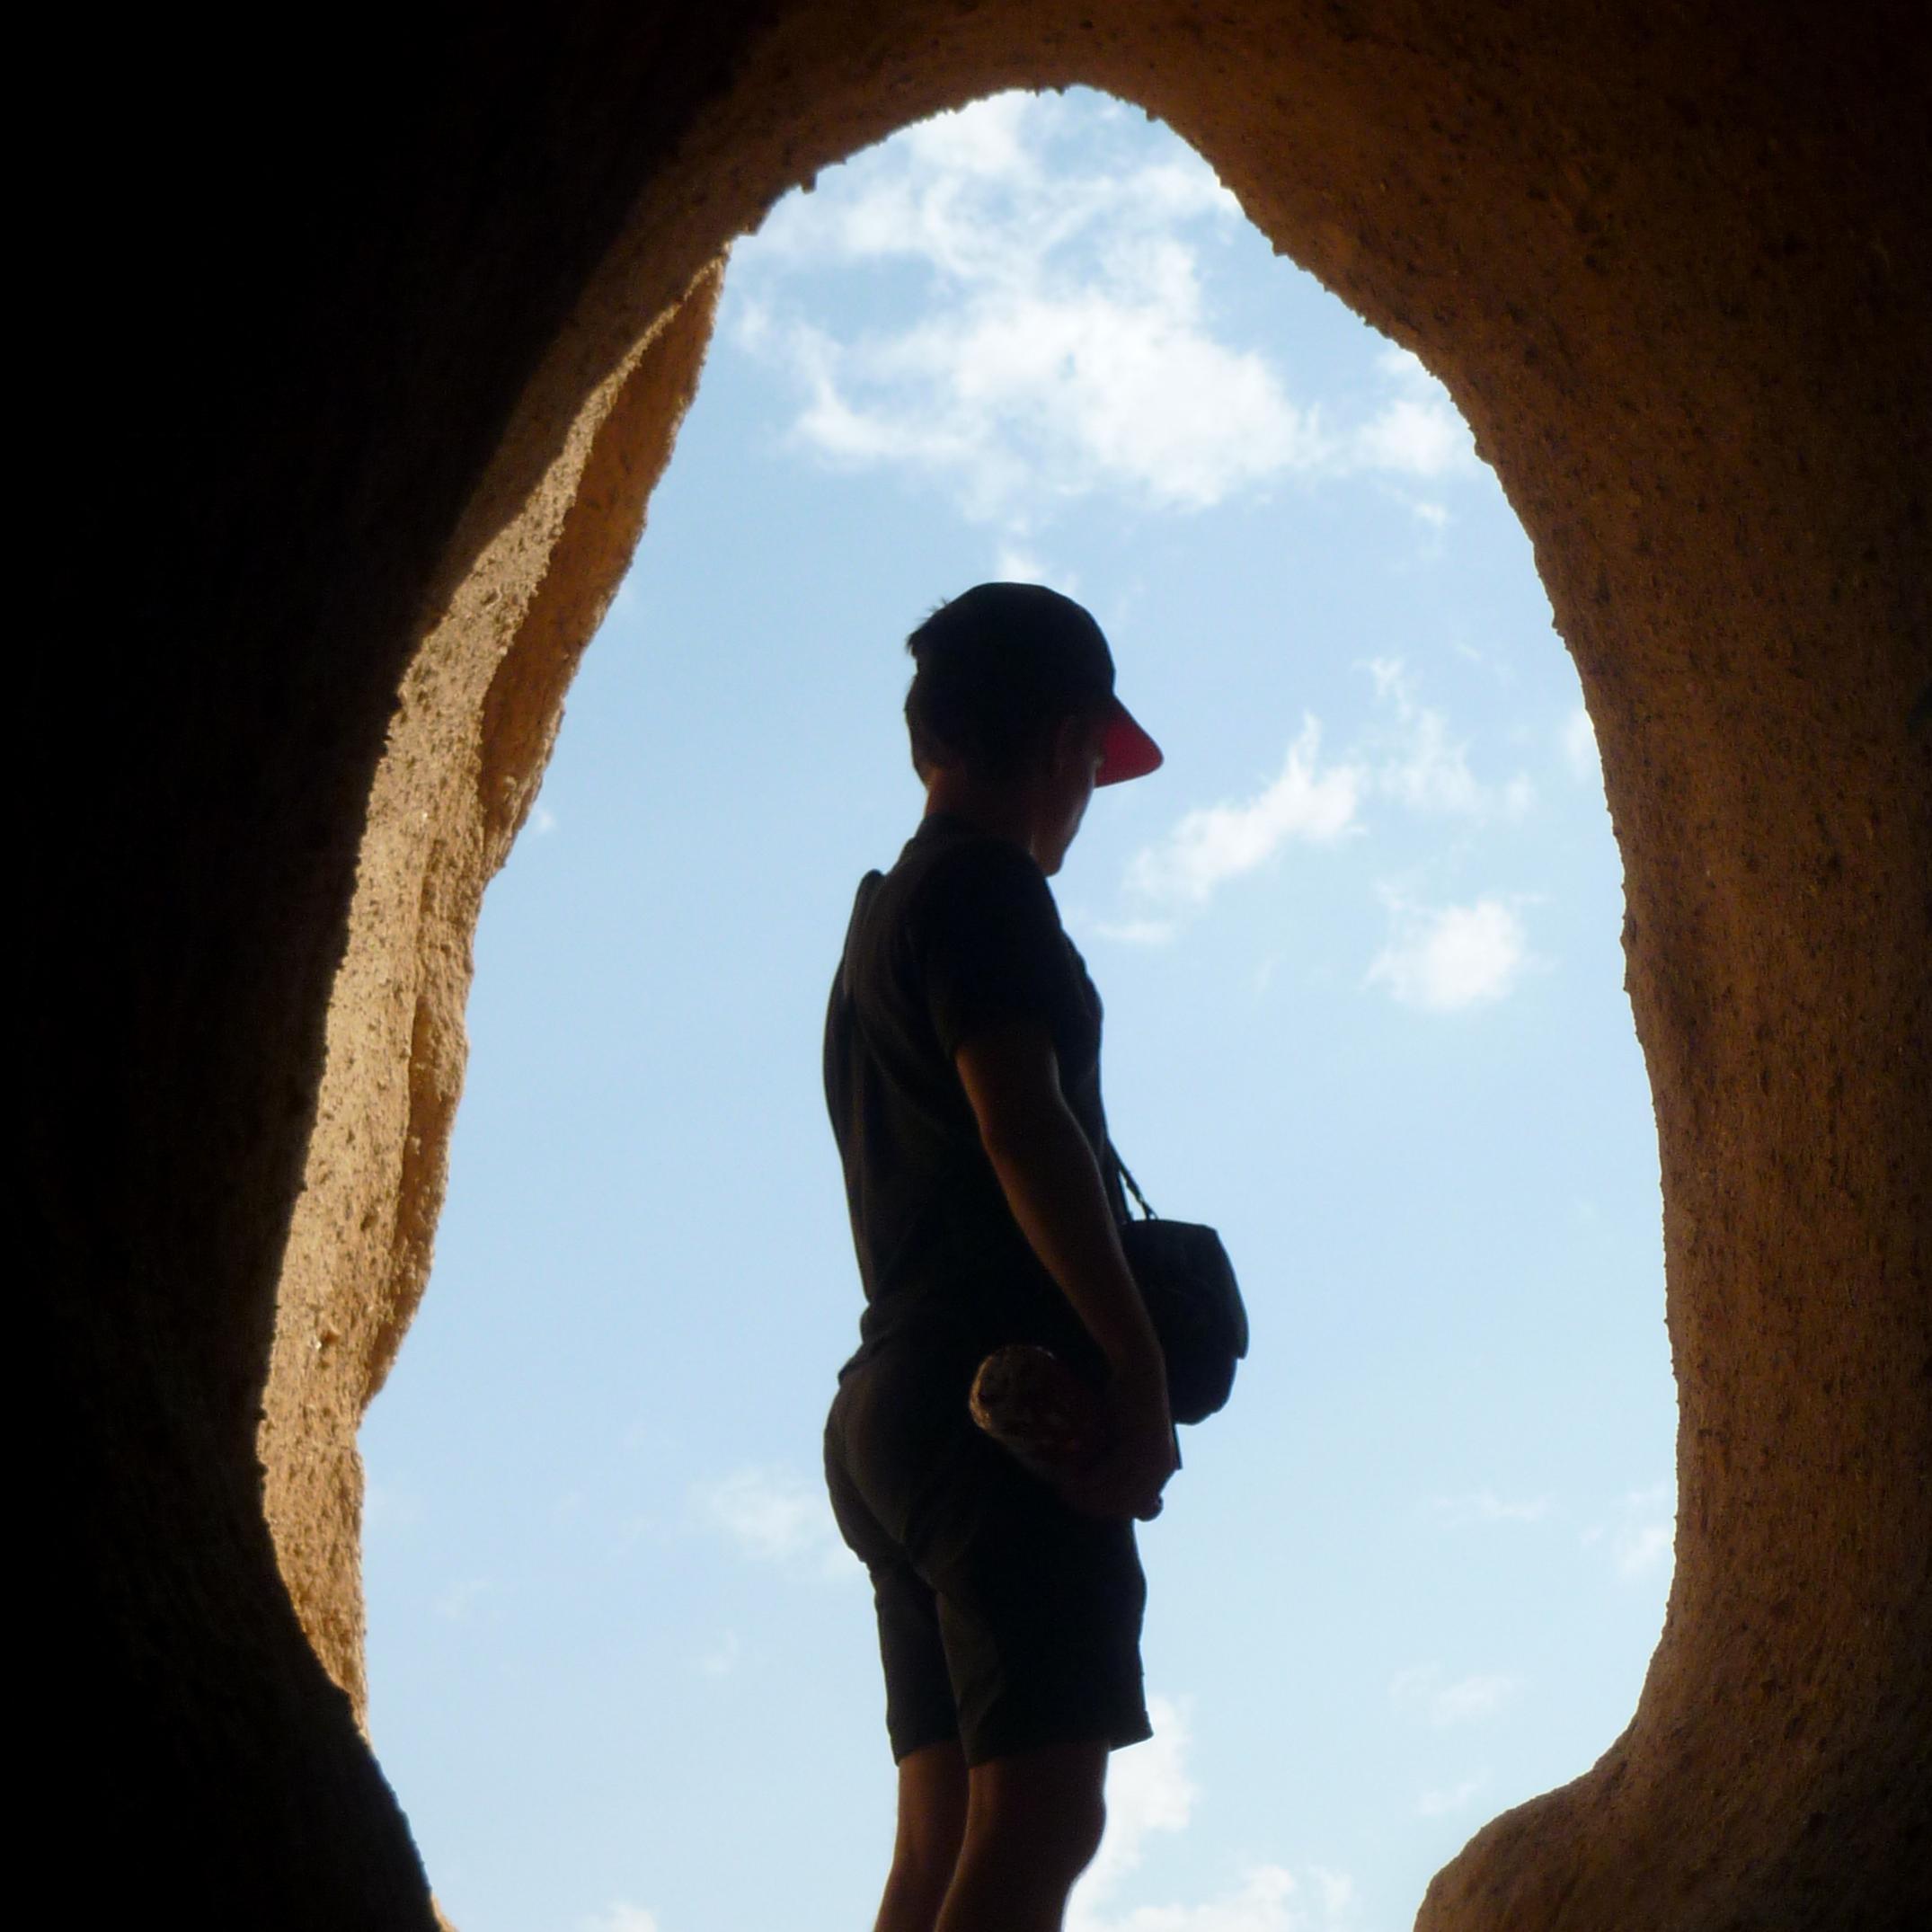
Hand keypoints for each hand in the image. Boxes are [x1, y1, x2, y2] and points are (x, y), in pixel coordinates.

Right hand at [1054, 1367, 1176, 1520]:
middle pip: (1126, 1506)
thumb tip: (1101, 1493)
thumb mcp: (1129, 1440)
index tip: (1089, 1504)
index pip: (1144, 1511)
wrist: (1139, 1370)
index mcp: (1163, 1471)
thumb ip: (1122, 1465)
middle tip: (1067, 1496)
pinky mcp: (1138, 1445)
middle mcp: (1162, 1469)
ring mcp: (1152, 1458)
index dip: (1114, 1511)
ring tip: (1063, 1487)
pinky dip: (1088, 1478)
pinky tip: (1070, 1473)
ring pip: (1115, 1493)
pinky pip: (1110, 1473)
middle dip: (1094, 1506)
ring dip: (1086, 1495)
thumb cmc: (1129, 1404)